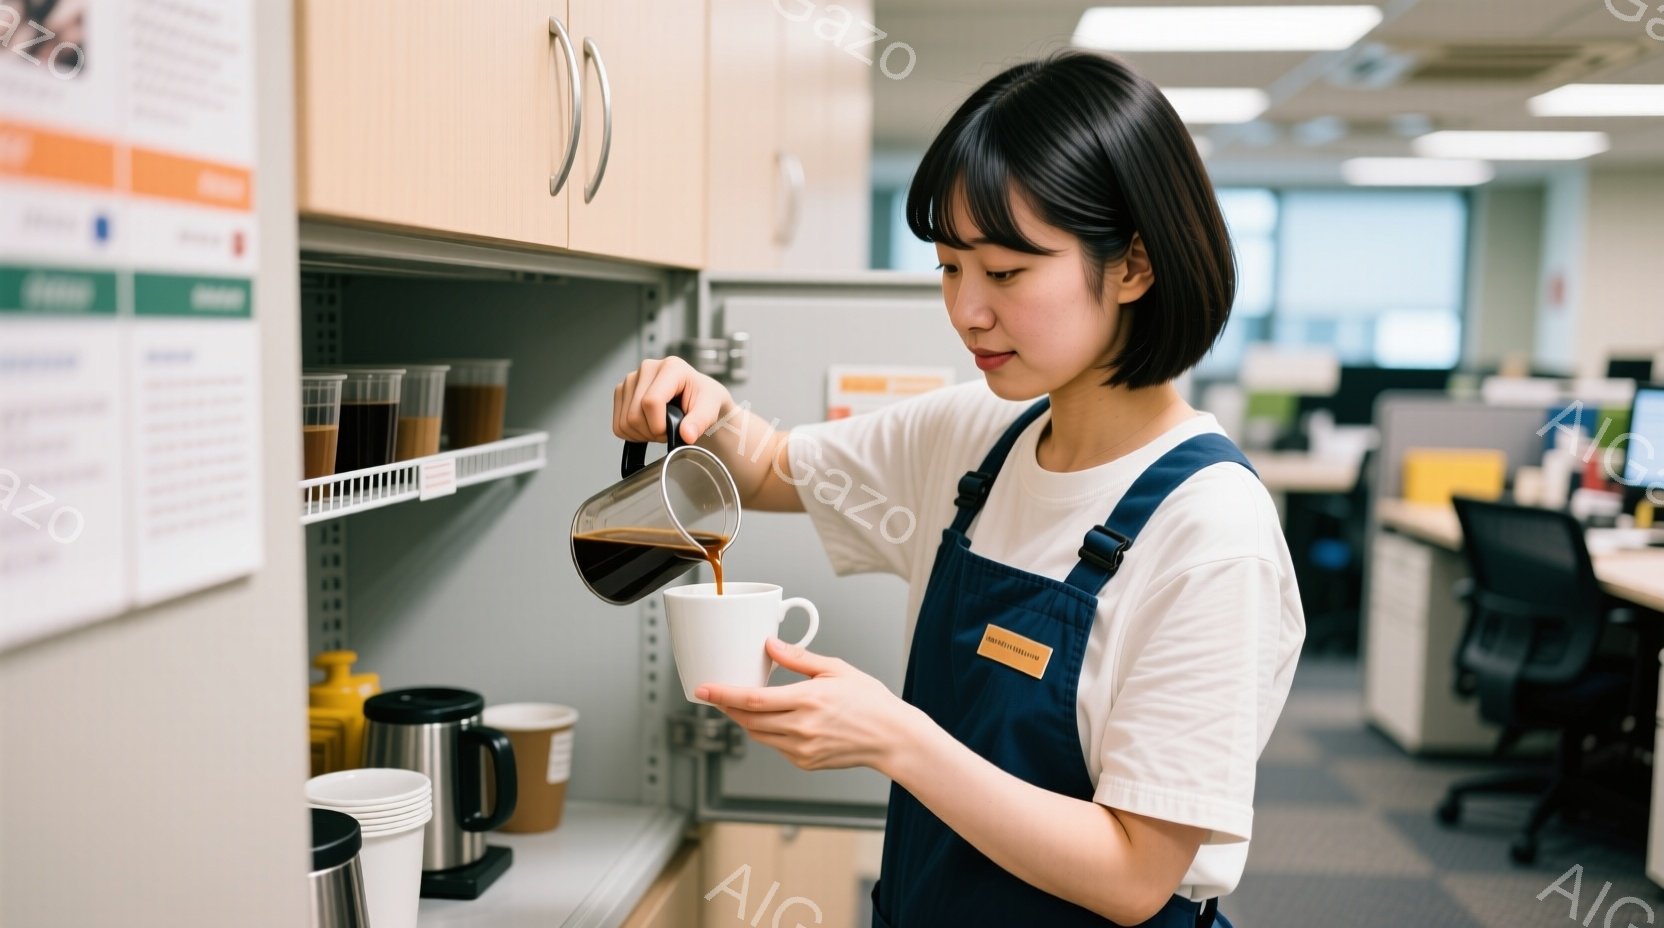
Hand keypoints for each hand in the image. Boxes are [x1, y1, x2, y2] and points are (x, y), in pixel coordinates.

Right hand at [613, 356, 733, 446]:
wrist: (696, 399)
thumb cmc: (704, 399)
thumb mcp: (711, 408)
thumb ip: (701, 421)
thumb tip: (687, 434)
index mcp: (671, 367)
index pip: (651, 402)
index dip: (659, 425)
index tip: (673, 431)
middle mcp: (647, 368)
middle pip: (634, 415)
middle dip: (652, 432)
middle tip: (669, 431)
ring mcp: (631, 379)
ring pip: (624, 422)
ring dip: (643, 434)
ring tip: (660, 427)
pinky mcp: (622, 392)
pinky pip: (618, 425)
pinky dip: (633, 434)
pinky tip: (649, 426)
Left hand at [696, 638, 924, 774]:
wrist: (892, 738)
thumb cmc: (870, 701)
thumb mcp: (836, 669)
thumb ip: (798, 658)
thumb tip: (770, 645)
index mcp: (807, 700)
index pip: (753, 699)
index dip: (723, 694)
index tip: (703, 688)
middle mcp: (801, 728)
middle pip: (748, 719)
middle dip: (726, 706)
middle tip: (712, 693)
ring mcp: (802, 749)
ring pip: (758, 735)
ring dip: (744, 719)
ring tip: (738, 703)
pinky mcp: (805, 762)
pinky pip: (775, 746)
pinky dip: (767, 731)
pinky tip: (772, 719)